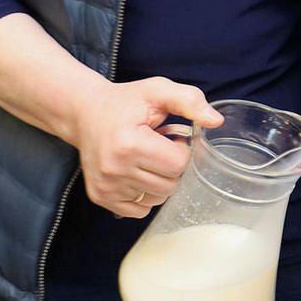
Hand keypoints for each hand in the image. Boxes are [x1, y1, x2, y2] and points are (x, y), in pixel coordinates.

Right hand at [69, 77, 221, 216]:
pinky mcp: (100, 197)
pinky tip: (135, 172)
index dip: (181, 149)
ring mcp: (106, 187)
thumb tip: (216, 121)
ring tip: (145, 158)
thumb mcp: (158, 90)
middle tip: (157, 146)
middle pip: (170, 185)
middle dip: (171, 166)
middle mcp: (114, 169)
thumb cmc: (124, 102)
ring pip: (157, 199)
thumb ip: (189, 101)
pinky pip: (140, 210)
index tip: (169, 136)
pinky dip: (144, 194)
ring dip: (159, 181)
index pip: (178, 164)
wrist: (84, 112)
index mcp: (129, 143)